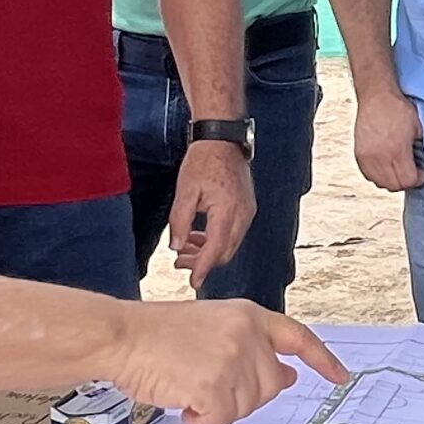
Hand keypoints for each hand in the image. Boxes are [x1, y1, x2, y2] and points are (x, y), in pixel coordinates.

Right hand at [109, 299, 350, 423]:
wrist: (122, 335)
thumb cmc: (158, 335)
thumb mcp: (214, 329)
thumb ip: (252, 349)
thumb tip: (288, 377)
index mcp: (249, 315)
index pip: (297, 337)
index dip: (322, 359)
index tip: (340, 376)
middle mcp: (248, 335)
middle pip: (269, 388)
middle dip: (242, 396)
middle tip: (205, 384)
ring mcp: (233, 359)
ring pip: (245, 408)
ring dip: (217, 408)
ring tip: (188, 385)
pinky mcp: (215, 385)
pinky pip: (220, 421)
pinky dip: (202, 421)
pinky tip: (182, 402)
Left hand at [169, 139, 255, 287]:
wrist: (223, 139)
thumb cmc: (203, 161)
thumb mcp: (184, 191)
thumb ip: (179, 222)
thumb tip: (176, 248)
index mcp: (227, 211)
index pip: (215, 250)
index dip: (203, 269)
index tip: (193, 283)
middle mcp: (243, 214)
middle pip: (225, 252)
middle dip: (203, 262)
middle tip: (179, 263)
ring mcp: (247, 211)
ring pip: (229, 244)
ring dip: (208, 250)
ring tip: (184, 248)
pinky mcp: (247, 207)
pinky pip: (233, 232)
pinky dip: (216, 239)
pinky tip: (197, 235)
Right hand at [353, 88, 423, 191]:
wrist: (376, 95)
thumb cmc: (398, 109)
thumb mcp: (418, 128)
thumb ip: (421, 148)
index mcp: (397, 151)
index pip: (408, 181)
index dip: (418, 179)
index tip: (421, 172)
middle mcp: (380, 157)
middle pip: (394, 186)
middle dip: (406, 181)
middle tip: (411, 170)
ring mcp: (367, 157)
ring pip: (380, 183)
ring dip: (391, 180)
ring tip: (398, 167)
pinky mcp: (359, 154)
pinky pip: (369, 176)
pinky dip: (378, 175)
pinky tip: (386, 165)